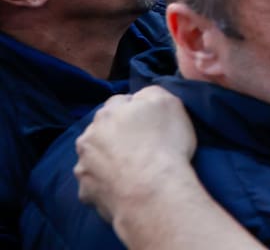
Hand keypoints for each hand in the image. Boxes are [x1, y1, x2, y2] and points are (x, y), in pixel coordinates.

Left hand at [74, 87, 196, 223]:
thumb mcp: (169, 102)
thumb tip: (140, 98)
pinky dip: (106, 185)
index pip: (120, 102)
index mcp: (108, 112)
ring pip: (94, 158)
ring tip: (131, 170)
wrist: (152, 191)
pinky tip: (123, 188)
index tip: (150, 123)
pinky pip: (95, 185)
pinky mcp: (85, 193)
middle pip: (102, 130)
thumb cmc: (164, 143)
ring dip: (106, 160)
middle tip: (140, 146)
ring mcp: (83, 166)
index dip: (136, 111)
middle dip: (116, 135)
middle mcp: (88, 137)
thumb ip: (151, 92)